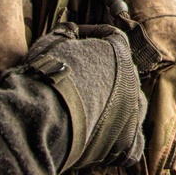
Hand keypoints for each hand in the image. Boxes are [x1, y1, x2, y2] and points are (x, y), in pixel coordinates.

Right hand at [25, 23, 146, 168]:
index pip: (112, 37)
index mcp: (119, 52)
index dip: (92, 36)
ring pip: (132, 106)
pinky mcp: (128, 143)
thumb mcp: (52, 42)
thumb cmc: (46, 76)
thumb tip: (71, 31)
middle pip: (123, 74)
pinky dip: (120, 140)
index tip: (76, 41)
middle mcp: (133, 81)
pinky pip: (132, 141)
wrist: (41, 117)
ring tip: (90, 111)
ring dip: (116, 106)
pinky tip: (101, 139)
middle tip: (79, 81)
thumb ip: (67, 33)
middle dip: (103, 74)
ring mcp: (134, 112)